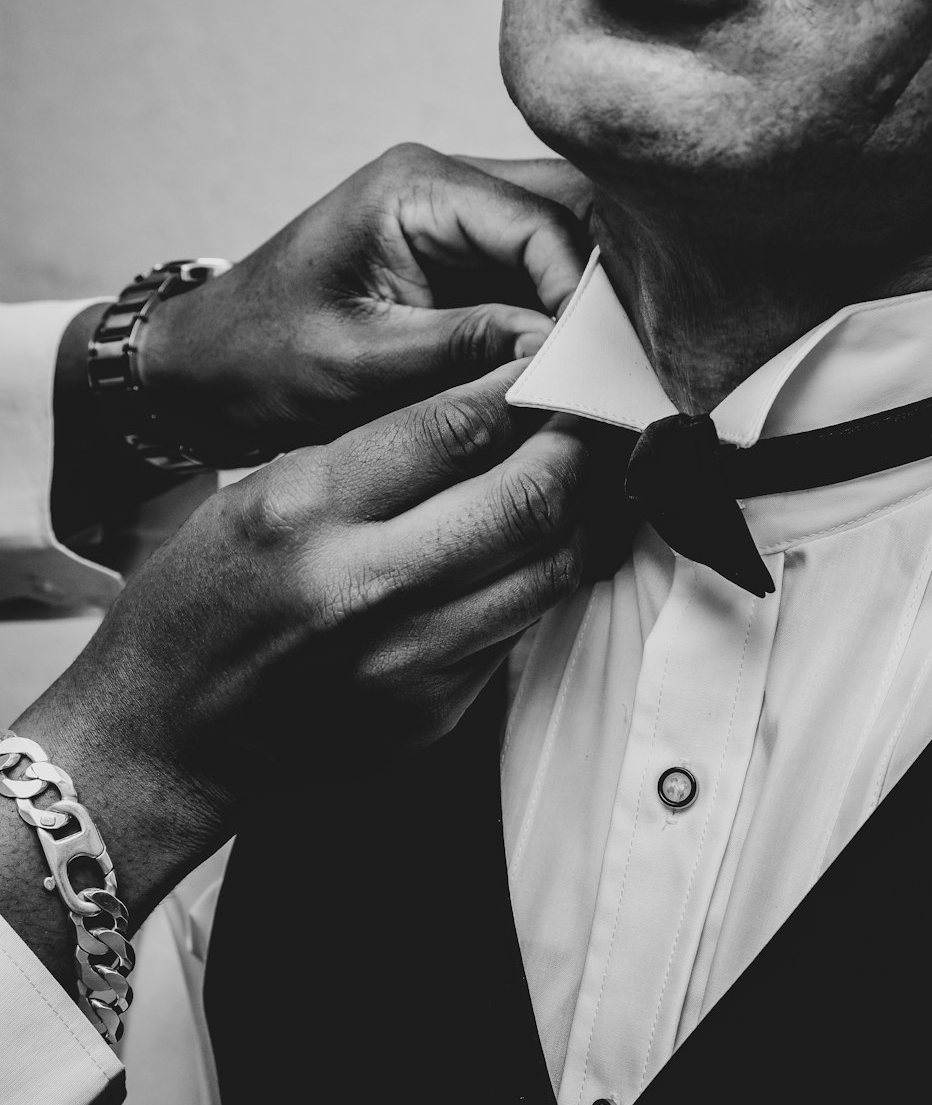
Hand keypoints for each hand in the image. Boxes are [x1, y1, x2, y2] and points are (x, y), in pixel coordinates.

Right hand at [17, 362, 597, 937]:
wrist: (167, 735)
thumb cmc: (204, 600)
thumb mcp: (261, 493)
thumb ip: (373, 454)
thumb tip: (489, 411)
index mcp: (305, 510)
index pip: (455, 428)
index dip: (524, 389)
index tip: (551, 370)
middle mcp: (363, 586)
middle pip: (527, 497)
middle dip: (580, 445)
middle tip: (592, 418)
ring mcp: (407, 660)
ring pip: (551, 568)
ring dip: (584, 513)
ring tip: (587, 477)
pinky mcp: (435, 711)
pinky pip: (521, 627)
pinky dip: (542, 578)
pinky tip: (536, 549)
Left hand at [139, 144, 593, 456]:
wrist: (208, 366)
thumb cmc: (263, 358)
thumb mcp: (359, 363)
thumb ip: (462, 348)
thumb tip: (559, 352)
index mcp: (414, 186)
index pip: (541, 220)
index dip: (581, 292)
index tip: (598, 365)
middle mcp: (445, 182)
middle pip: (569, 211)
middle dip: (601, 286)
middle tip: (621, 363)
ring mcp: (459, 214)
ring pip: (565, 238)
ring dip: (588, 299)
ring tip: (606, 368)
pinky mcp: (463, 255)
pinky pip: (538, 269)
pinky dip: (562, 313)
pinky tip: (577, 362)